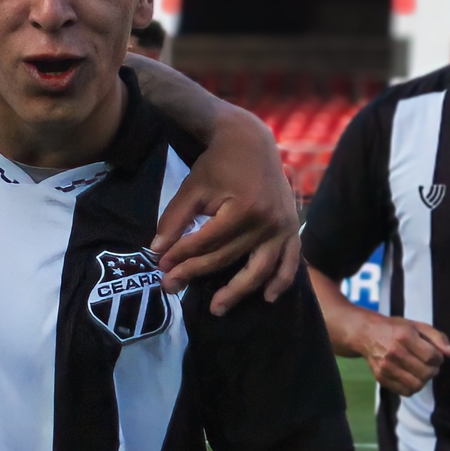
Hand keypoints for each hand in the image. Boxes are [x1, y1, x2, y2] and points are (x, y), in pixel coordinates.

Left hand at [150, 115, 302, 314]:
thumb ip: (174, 219)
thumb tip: (157, 250)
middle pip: (227, 257)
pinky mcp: (292, 228)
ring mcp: (283, 228)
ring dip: (238, 291)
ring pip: (260, 269)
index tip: (160, 266)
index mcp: (243, 209)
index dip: (180, 255)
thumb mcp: (192, 187)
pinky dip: (281, 281)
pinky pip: (291, 261)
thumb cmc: (218, 163)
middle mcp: (267, 222)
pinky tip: (267, 298)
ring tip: (217, 308)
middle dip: (195, 273)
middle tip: (170, 287)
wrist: (252, 141)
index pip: (206, 242)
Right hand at [349, 311, 449, 393]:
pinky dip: (412, 387)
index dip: (438, 358)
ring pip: (416, 385)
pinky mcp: (381, 378)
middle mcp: (394, 352)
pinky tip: (411, 377)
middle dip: (433, 370)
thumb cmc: (395, 328)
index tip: (435, 355)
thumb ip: (437, 337)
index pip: (431, 356)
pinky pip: (405, 391)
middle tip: (430, 365)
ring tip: (421, 372)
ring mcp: (386, 367)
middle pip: (425, 372)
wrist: (366, 334)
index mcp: (404, 336)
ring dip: (424, 380)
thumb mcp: (417, 326)